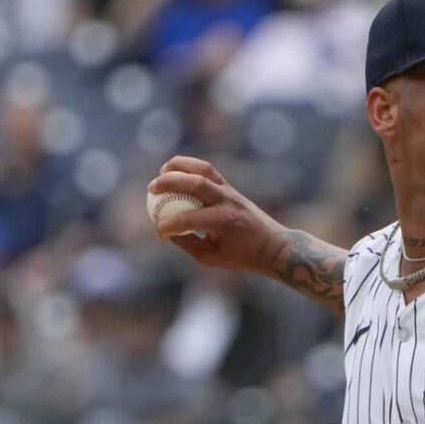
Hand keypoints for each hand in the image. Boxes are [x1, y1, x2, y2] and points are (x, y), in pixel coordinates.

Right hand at [150, 156, 286, 274]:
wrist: (273, 245)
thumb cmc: (242, 255)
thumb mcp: (212, 257)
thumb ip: (187, 243)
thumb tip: (166, 231)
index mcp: (224, 221)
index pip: (188, 219)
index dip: (167, 225)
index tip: (159, 234)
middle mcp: (227, 202)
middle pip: (195, 183)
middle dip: (169, 183)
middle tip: (151, 190)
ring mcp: (230, 192)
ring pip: (203, 169)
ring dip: (179, 166)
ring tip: (161, 173)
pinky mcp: (230, 187)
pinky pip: (208, 171)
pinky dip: (190, 166)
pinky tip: (174, 171)